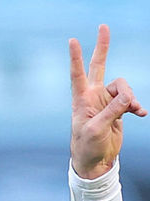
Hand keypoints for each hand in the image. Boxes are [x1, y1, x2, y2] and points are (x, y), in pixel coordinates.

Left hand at [69, 24, 145, 178]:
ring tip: (134, 110)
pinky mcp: (117, 109)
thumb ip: (112, 111)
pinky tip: (140, 114)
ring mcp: (106, 102)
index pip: (78, 75)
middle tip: (103, 26)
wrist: (95, 161)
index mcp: (81, 100)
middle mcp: (93, 97)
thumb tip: (128, 97)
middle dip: (102, 47)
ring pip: (123, 87)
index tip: (72, 40)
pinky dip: (136, 106)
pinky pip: (130, 100)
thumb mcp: (96, 129)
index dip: (76, 58)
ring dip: (130, 97)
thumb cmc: (87, 146)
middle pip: (99, 66)